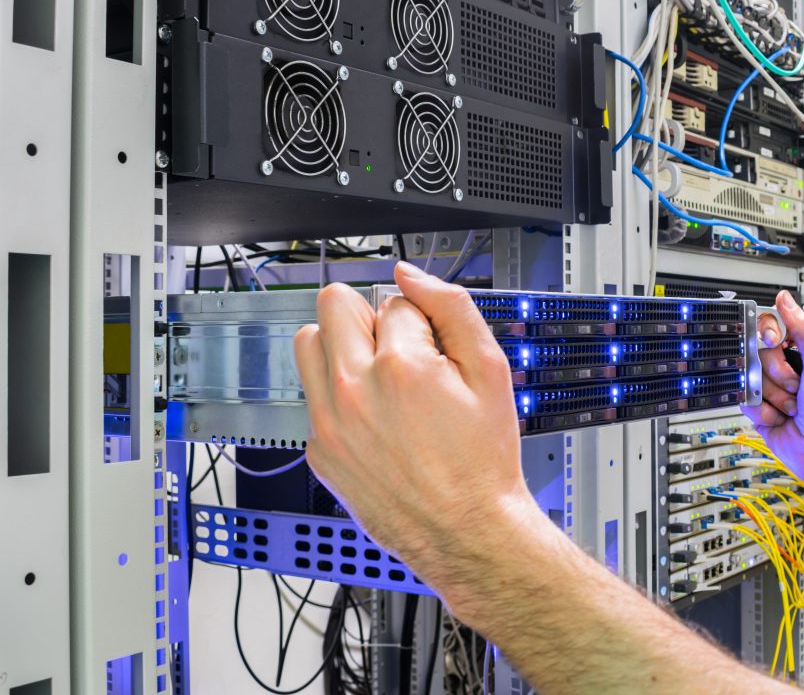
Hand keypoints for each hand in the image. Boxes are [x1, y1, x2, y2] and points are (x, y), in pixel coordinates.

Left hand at [293, 262, 541, 605]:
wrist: (466, 531)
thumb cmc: (482, 461)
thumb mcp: (490, 372)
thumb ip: (452, 309)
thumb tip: (411, 275)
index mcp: (400, 367)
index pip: (394, 302)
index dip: (421, 322)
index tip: (433, 351)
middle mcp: (354, 391)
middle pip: (333, 305)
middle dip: (368, 318)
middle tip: (397, 352)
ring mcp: (330, 423)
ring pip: (308, 343)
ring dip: (339, 348)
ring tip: (376, 377)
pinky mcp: (319, 450)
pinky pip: (312, 397)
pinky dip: (338, 398)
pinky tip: (374, 421)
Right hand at [740, 291, 803, 490]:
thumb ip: (802, 329)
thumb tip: (785, 299)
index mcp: (801, 353)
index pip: (770, 330)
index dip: (767, 336)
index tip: (775, 344)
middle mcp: (784, 370)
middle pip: (756, 355)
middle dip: (776, 374)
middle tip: (796, 387)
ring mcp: (770, 391)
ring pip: (749, 379)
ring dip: (771, 397)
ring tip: (791, 408)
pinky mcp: (759, 411)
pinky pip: (744, 402)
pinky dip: (762, 412)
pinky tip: (780, 418)